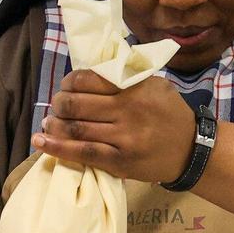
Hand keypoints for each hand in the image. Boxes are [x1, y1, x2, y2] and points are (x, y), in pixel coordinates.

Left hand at [31, 69, 195, 184]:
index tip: (66, 85)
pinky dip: (58, 148)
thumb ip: (127, 76)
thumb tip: (91, 70)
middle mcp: (128, 112)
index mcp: (135, 88)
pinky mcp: (119, 162)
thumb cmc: (170, 114)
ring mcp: (123, 139)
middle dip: (59, 103)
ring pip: (77, 129)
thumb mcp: (155, 84)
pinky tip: (41, 141)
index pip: (89, 79)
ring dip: (55, 124)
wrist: (191, 150)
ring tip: (48, 122)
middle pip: (77, 104)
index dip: (70, 81)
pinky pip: (83, 154)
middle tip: (57, 104)